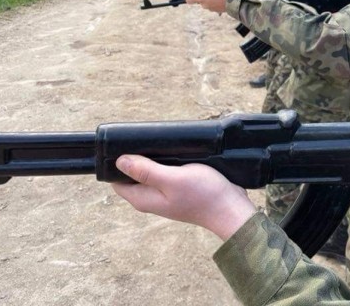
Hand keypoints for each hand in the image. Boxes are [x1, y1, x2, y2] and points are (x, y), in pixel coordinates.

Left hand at [112, 155, 256, 239]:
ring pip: (150, 173)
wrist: (232, 208)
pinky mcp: (179, 191)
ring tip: (163, 146)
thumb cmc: (204, 195)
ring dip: (153, 160)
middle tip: (147, 142)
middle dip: (136, 158)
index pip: (118, 180)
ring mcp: (166, 196)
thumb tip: (120, 161)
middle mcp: (151, 199)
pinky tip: (175, 154)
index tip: (127, 146)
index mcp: (143, 198)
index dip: (118, 163)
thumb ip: (146, 171)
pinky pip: (165, 174)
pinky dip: (168, 163)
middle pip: (133, 175)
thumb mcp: (173, 179)